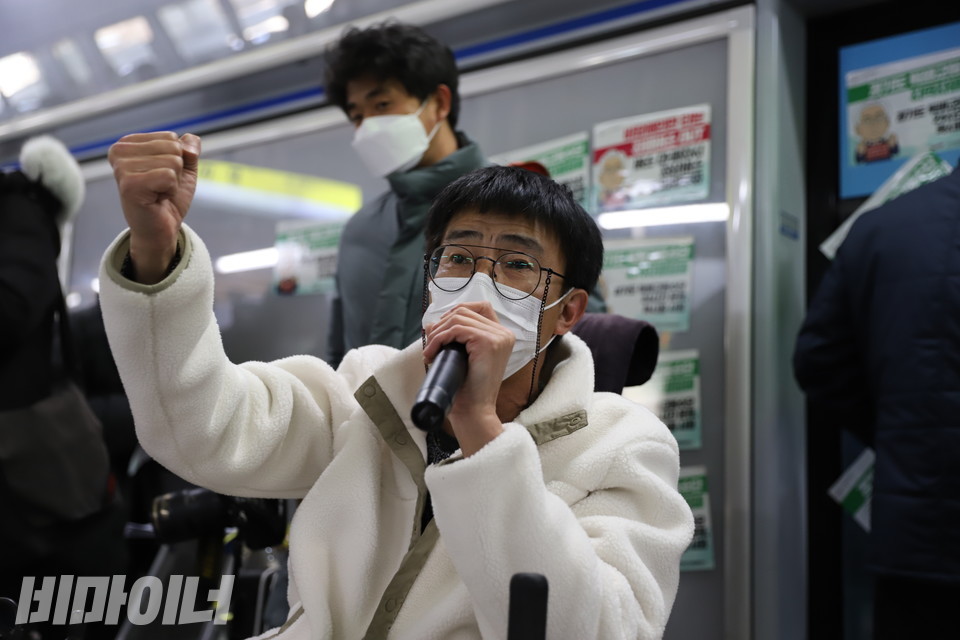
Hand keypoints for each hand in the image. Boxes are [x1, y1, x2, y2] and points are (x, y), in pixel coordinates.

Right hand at [108, 132, 200, 283]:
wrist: (161, 229)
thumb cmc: (168, 198)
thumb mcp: (184, 169)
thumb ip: (188, 149)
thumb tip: (191, 140)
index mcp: (128, 143)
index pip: (171, 137)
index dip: (177, 160)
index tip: (161, 177)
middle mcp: (119, 151)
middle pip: (173, 147)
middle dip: (177, 171)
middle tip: (161, 187)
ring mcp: (122, 168)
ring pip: (173, 161)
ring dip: (173, 182)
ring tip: (158, 192)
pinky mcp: (129, 184)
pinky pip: (169, 176)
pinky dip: (170, 190)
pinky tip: (157, 199)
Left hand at [422, 301, 512, 455]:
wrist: (474, 411)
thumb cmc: (467, 389)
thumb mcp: (460, 356)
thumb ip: (452, 337)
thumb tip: (431, 323)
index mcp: (502, 336)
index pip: (480, 307)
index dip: (456, 312)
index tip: (441, 330)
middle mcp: (504, 334)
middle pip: (465, 310)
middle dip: (441, 324)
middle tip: (430, 345)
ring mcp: (498, 337)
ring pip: (458, 318)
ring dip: (437, 333)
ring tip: (430, 351)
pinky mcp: (488, 342)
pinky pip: (457, 329)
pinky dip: (439, 338)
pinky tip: (432, 353)